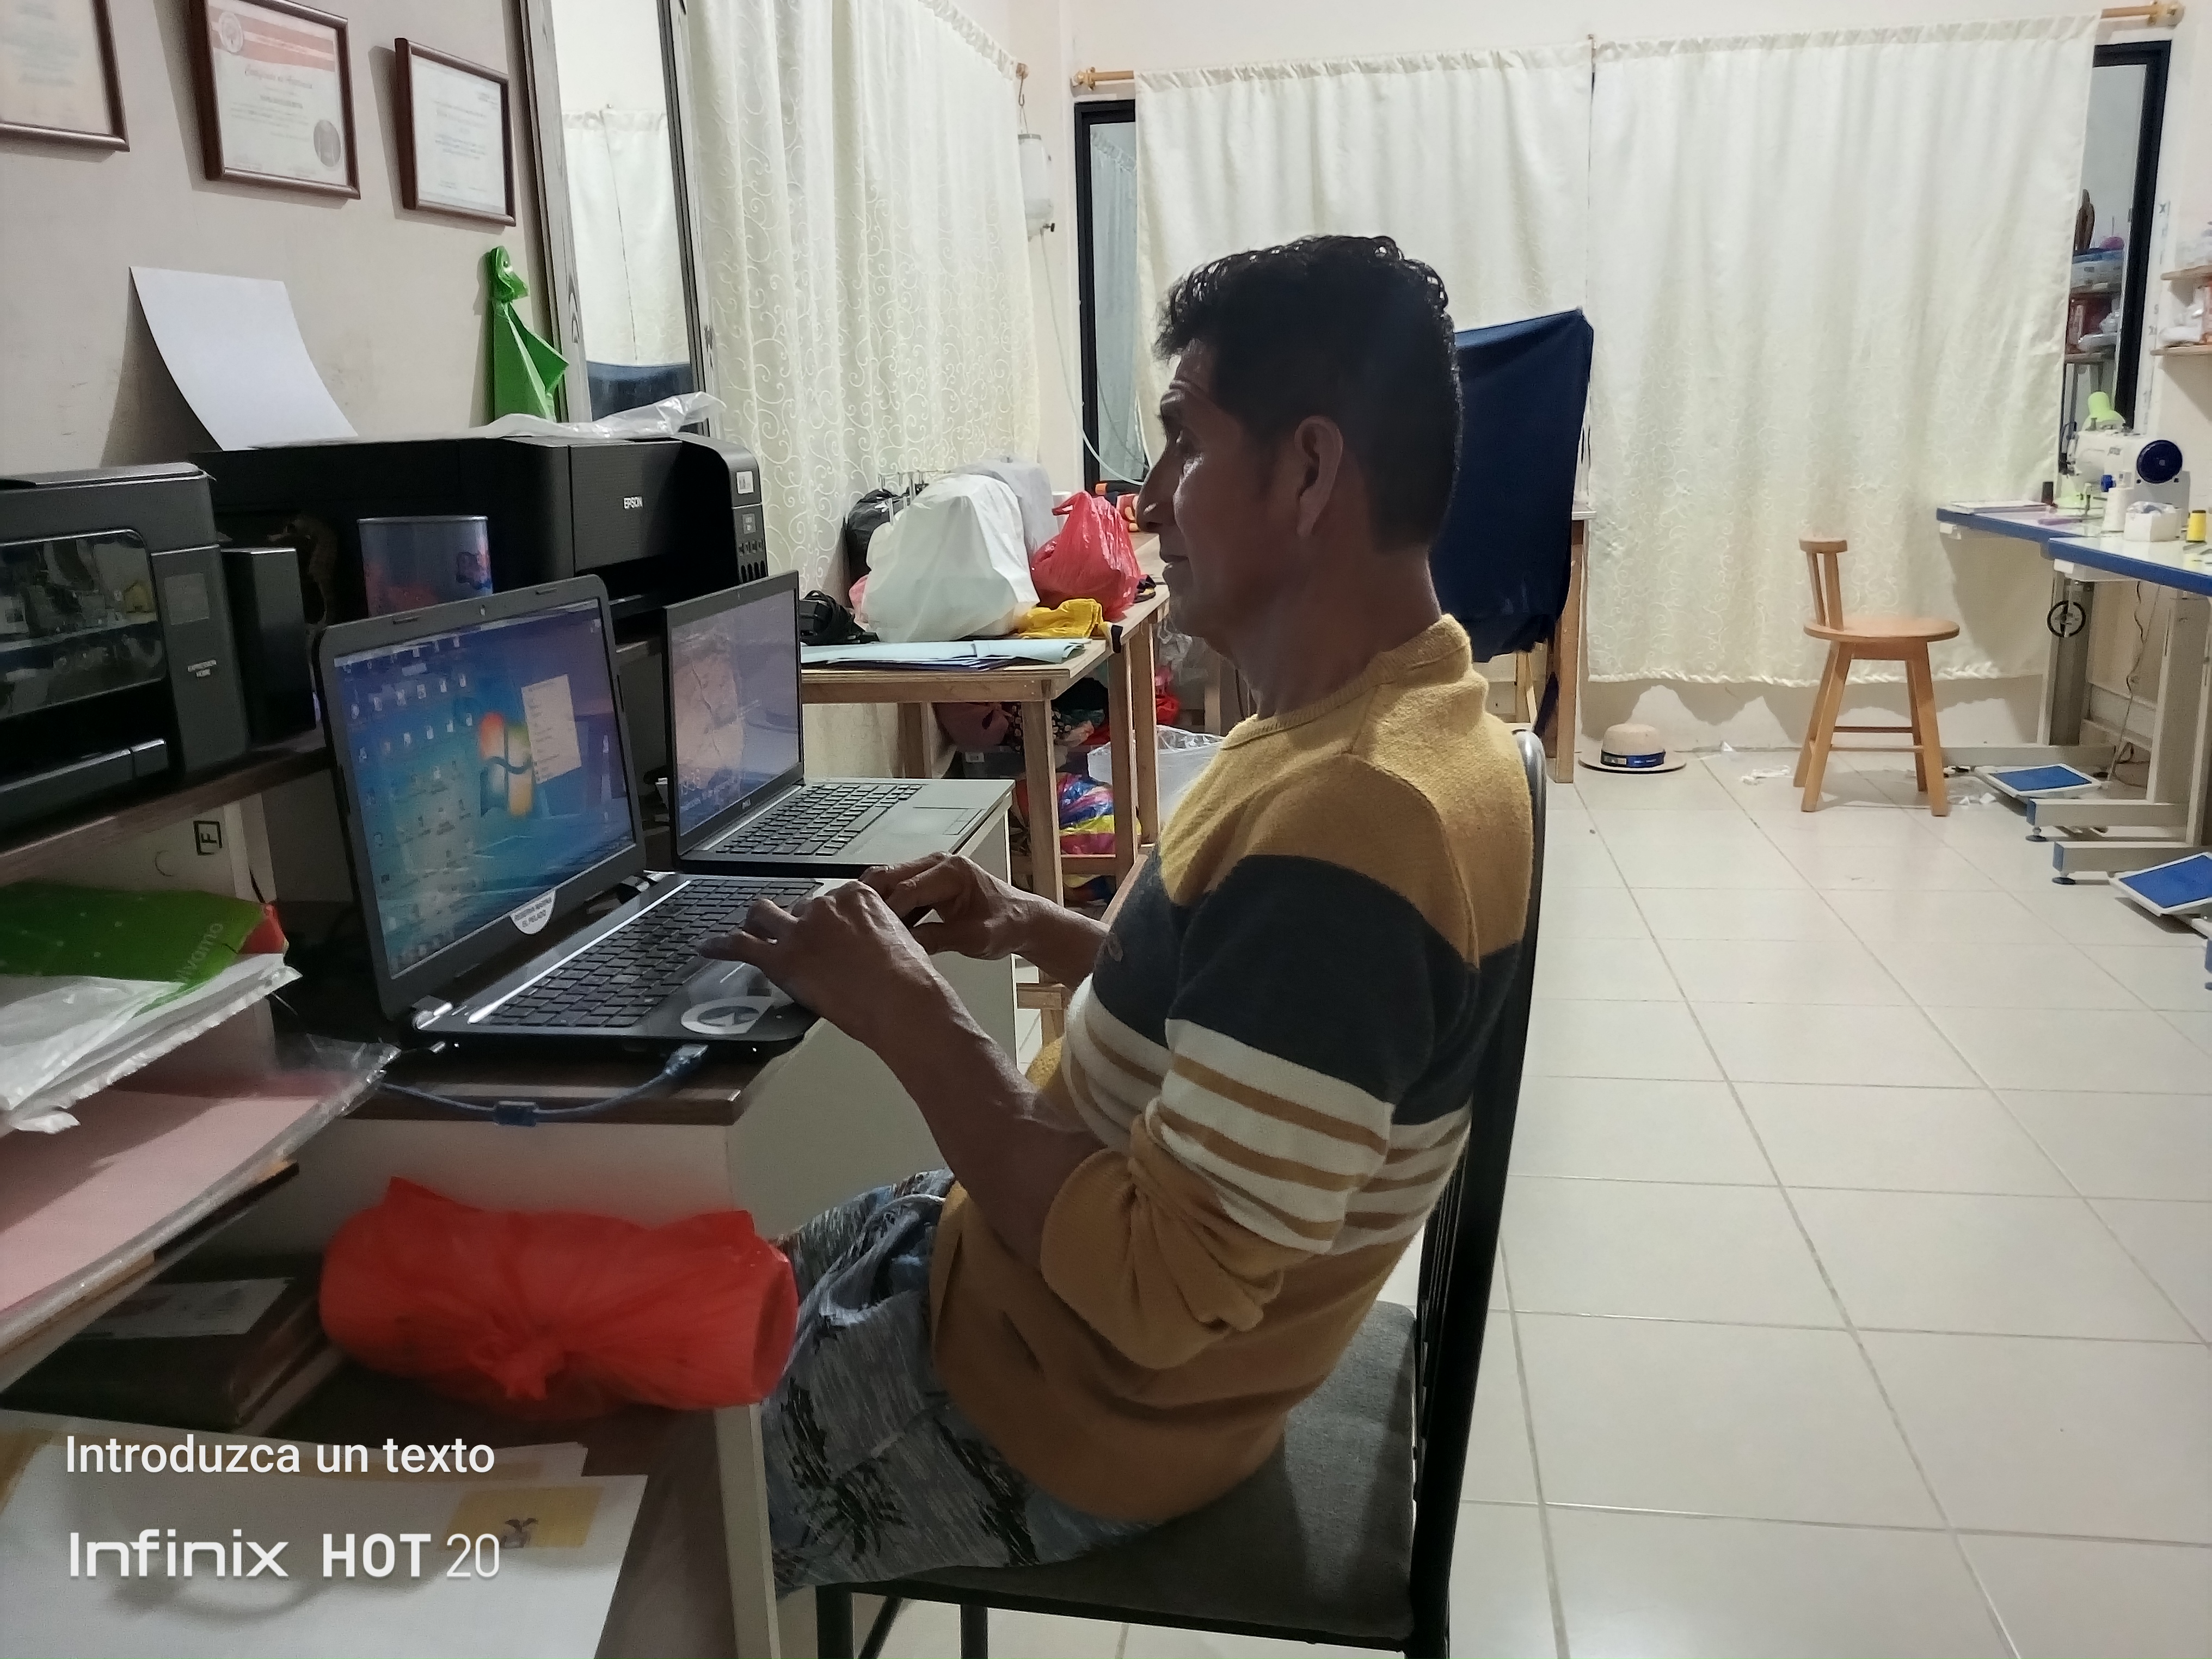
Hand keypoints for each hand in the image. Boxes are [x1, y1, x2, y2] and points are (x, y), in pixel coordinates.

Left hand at [697, 882, 952, 1046]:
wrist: (899, 999)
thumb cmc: (910, 977)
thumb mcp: (902, 940)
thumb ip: (878, 933)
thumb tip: (873, 946)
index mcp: (856, 896)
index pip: (830, 901)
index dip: (826, 920)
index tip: (828, 932)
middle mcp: (824, 906)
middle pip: (799, 909)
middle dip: (798, 925)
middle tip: (801, 945)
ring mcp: (800, 930)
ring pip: (764, 916)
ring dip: (755, 923)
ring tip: (748, 930)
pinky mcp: (782, 958)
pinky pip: (741, 946)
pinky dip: (721, 945)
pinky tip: (707, 948)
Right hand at [862, 853, 1037, 961]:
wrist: (1023, 920)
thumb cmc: (1007, 924)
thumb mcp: (975, 938)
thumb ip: (940, 938)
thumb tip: (906, 944)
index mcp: (953, 872)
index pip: (908, 888)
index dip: (888, 911)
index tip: (873, 931)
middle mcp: (939, 864)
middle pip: (892, 876)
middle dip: (873, 900)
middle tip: (856, 925)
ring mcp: (932, 871)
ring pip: (891, 880)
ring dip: (877, 901)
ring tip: (863, 925)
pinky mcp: (928, 882)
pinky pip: (899, 889)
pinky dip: (888, 904)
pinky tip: (880, 924)